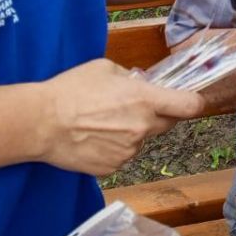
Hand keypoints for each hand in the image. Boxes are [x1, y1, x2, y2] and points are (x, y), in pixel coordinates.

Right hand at [35, 59, 204, 175]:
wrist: (41, 123)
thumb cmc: (70, 90)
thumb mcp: (104, 68)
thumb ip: (130, 76)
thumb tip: (140, 83)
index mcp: (144, 99)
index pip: (188, 106)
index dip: (194, 102)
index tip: (192, 101)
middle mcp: (142, 127)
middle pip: (167, 124)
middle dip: (157, 115)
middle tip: (132, 107)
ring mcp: (128, 151)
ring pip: (141, 140)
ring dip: (131, 132)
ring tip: (101, 122)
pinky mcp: (112, 167)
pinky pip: (122, 155)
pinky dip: (113, 147)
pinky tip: (92, 137)